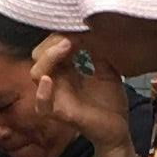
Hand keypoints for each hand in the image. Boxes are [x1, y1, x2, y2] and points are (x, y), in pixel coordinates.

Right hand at [29, 35, 135, 156]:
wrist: (119, 130)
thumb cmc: (111, 104)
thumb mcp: (108, 70)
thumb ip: (98, 51)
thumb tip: (95, 28)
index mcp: (65, 72)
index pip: (51, 47)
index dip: (60, 35)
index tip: (80, 27)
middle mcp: (57, 83)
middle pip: (38, 56)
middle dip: (52, 42)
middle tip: (72, 35)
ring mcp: (57, 98)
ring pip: (36, 74)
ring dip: (49, 57)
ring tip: (67, 46)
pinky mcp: (62, 114)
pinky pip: (42, 105)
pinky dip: (42, 93)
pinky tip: (49, 80)